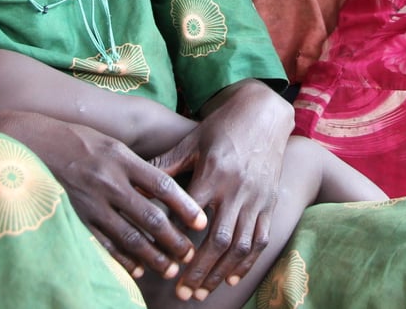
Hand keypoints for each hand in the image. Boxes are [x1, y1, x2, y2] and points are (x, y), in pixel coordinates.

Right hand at [0, 111, 205, 280]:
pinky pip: (102, 244)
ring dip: (153, 256)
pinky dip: (121, 259)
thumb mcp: (108, 143)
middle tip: (190, 254)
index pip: (162, 185)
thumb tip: (161, 191)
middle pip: (150, 216)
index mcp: (121, 158)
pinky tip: (136, 268)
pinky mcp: (73, 216)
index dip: (185, 206)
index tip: (201, 222)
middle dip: (174, 239)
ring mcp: (90, 202)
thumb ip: (133, 166)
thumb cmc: (73, 139)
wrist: (26, 141)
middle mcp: (108, 181)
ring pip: (129, 236)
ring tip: (170, 268)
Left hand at [148, 82, 291, 300]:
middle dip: (200, 270)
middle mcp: (237, 188)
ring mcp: (256, 198)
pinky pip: (260, 238)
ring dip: (221, 272)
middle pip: (218, 238)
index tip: (164, 262)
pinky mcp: (269, 203)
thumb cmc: (221, 126)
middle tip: (183, 293)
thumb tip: (135, 183)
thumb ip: (166, 165)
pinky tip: (231, 277)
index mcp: (214, 172)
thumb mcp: (191, 141)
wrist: (264, 114)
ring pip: (240, 244)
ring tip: (203, 292)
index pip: (193, 214)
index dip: (179, 241)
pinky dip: (246, 261)